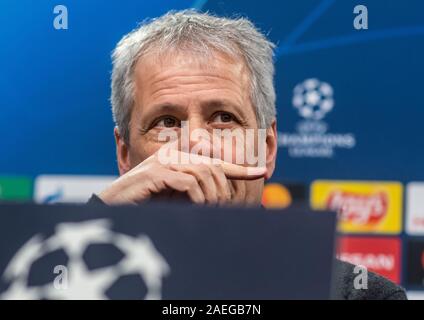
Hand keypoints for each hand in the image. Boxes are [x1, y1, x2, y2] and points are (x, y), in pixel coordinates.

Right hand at [98, 150, 265, 205]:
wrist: (114, 205)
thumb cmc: (145, 200)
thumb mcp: (175, 193)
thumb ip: (195, 187)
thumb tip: (219, 195)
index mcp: (179, 155)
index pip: (216, 160)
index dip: (240, 167)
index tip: (262, 172)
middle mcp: (173, 153)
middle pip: (213, 166)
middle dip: (224, 190)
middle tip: (226, 208)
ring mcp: (164, 161)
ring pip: (204, 173)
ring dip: (212, 196)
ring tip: (211, 211)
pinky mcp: (156, 173)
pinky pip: (189, 183)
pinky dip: (198, 197)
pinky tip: (197, 207)